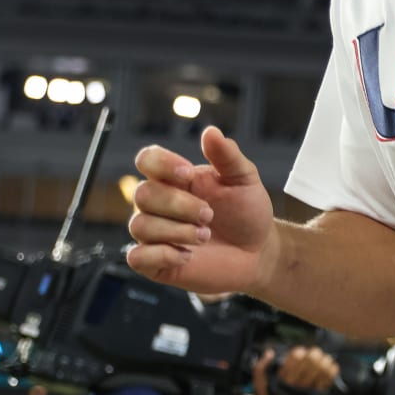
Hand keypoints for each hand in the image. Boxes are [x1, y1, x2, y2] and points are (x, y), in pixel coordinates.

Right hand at [125, 127, 277, 296]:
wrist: (258, 252)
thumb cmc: (247, 213)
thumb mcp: (244, 180)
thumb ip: (227, 156)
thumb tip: (211, 132)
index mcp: (175, 178)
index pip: (147, 160)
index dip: (161, 164)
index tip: (188, 173)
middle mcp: (159, 204)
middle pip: (143, 194)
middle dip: (179, 205)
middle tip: (209, 215)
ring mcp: (155, 233)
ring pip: (140, 225)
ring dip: (176, 231)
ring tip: (205, 235)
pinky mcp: (155, 262)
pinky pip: (137, 257)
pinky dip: (161, 256)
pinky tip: (187, 256)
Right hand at [254, 346, 340, 394]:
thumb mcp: (260, 386)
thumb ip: (260, 369)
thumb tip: (269, 352)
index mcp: (281, 383)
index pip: (291, 364)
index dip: (297, 354)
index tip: (300, 350)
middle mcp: (295, 389)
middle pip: (308, 367)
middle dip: (313, 355)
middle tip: (315, 352)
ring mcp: (307, 394)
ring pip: (319, 374)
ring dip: (324, 362)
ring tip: (325, 357)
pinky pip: (327, 384)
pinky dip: (331, 374)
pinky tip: (332, 366)